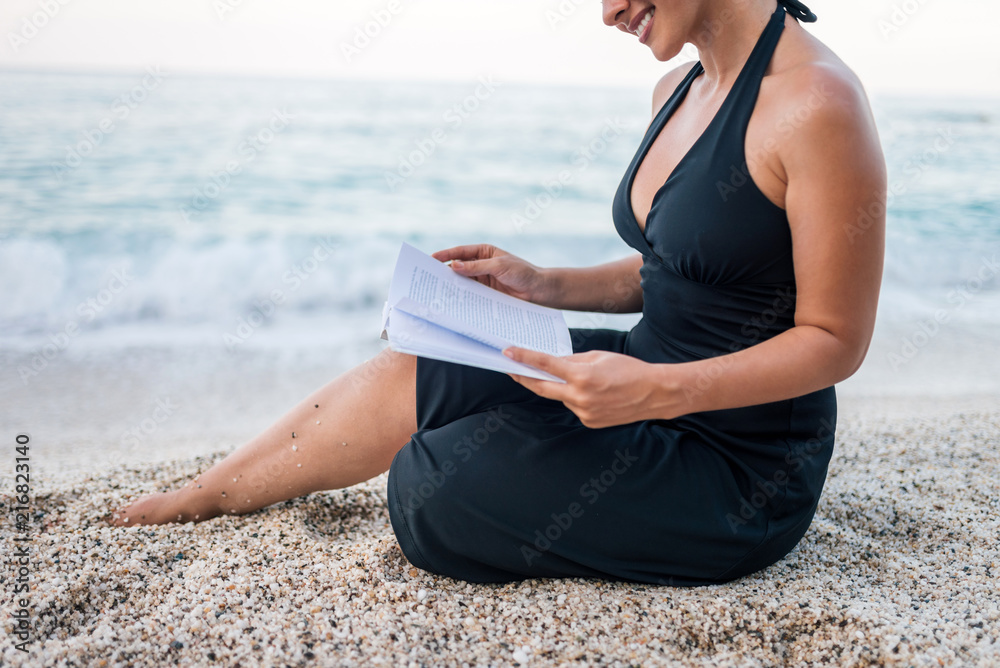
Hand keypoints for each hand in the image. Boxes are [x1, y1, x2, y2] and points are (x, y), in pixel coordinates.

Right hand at [432, 244, 552, 304]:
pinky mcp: (485, 295)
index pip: (461, 252)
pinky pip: (470, 295)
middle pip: (458, 268)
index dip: (445, 255)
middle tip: (429, 278)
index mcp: (484, 252)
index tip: (430, 258)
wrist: (540, 291)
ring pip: (462, 283)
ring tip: (436, 292)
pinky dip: (461, 298)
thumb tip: (454, 266)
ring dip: (451, 287)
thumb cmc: (523, 273)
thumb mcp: (500, 266)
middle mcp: (481, 265)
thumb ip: (477, 267)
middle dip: (444, 272)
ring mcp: (482, 281)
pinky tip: (452, 302)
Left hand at [503, 347, 685, 427]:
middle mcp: (580, 396)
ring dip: (561, 387)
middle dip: (524, 377)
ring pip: (561, 396)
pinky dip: (576, 397)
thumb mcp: (599, 356)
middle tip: (511, 368)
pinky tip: (595, 392)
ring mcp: (584, 412)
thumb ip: (573, 360)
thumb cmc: (629, 370)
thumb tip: (553, 362)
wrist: (654, 394)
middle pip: (542, 388)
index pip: (545, 365)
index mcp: (582, 375)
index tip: (507, 352)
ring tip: (581, 379)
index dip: (524, 358)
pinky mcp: (589, 421)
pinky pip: (573, 406)